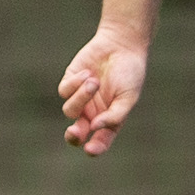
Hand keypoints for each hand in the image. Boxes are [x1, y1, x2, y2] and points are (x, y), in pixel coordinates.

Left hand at [58, 24, 149, 156]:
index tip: (90, 149)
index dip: (95, 148)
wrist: (121, 45)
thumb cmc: (129, 73)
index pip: (100, 140)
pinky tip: (88, 73)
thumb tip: (95, 128)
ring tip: (95, 82)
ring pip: (69, 110)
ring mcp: (80, 98)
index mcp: (109, 119)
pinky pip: (65, 91)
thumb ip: (115, 115)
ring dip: (81, 97)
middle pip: (77, 133)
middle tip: (74, 131)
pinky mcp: (70, 82)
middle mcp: (93, 112)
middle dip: (74, 136)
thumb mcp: (128, 97)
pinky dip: (76, 84)